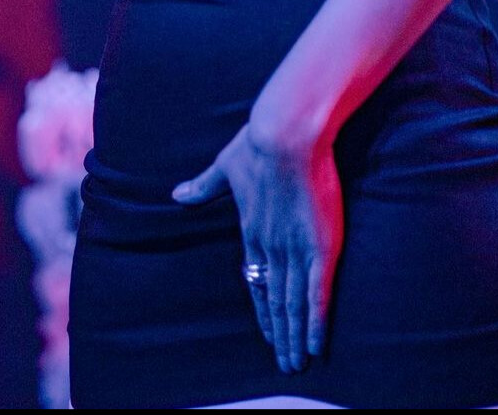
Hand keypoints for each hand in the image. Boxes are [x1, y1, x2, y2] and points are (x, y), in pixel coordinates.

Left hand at [172, 125, 343, 373]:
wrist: (285, 135)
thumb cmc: (257, 145)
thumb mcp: (224, 166)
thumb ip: (204, 185)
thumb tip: (177, 193)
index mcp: (252, 232)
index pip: (256, 281)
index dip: (263, 310)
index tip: (267, 331)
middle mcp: (272, 248)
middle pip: (276, 301)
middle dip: (279, 333)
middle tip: (284, 363)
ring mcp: (296, 249)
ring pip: (295, 304)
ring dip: (295, 336)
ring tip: (297, 362)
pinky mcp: (320, 246)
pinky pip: (318, 293)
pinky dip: (316, 321)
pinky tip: (316, 343)